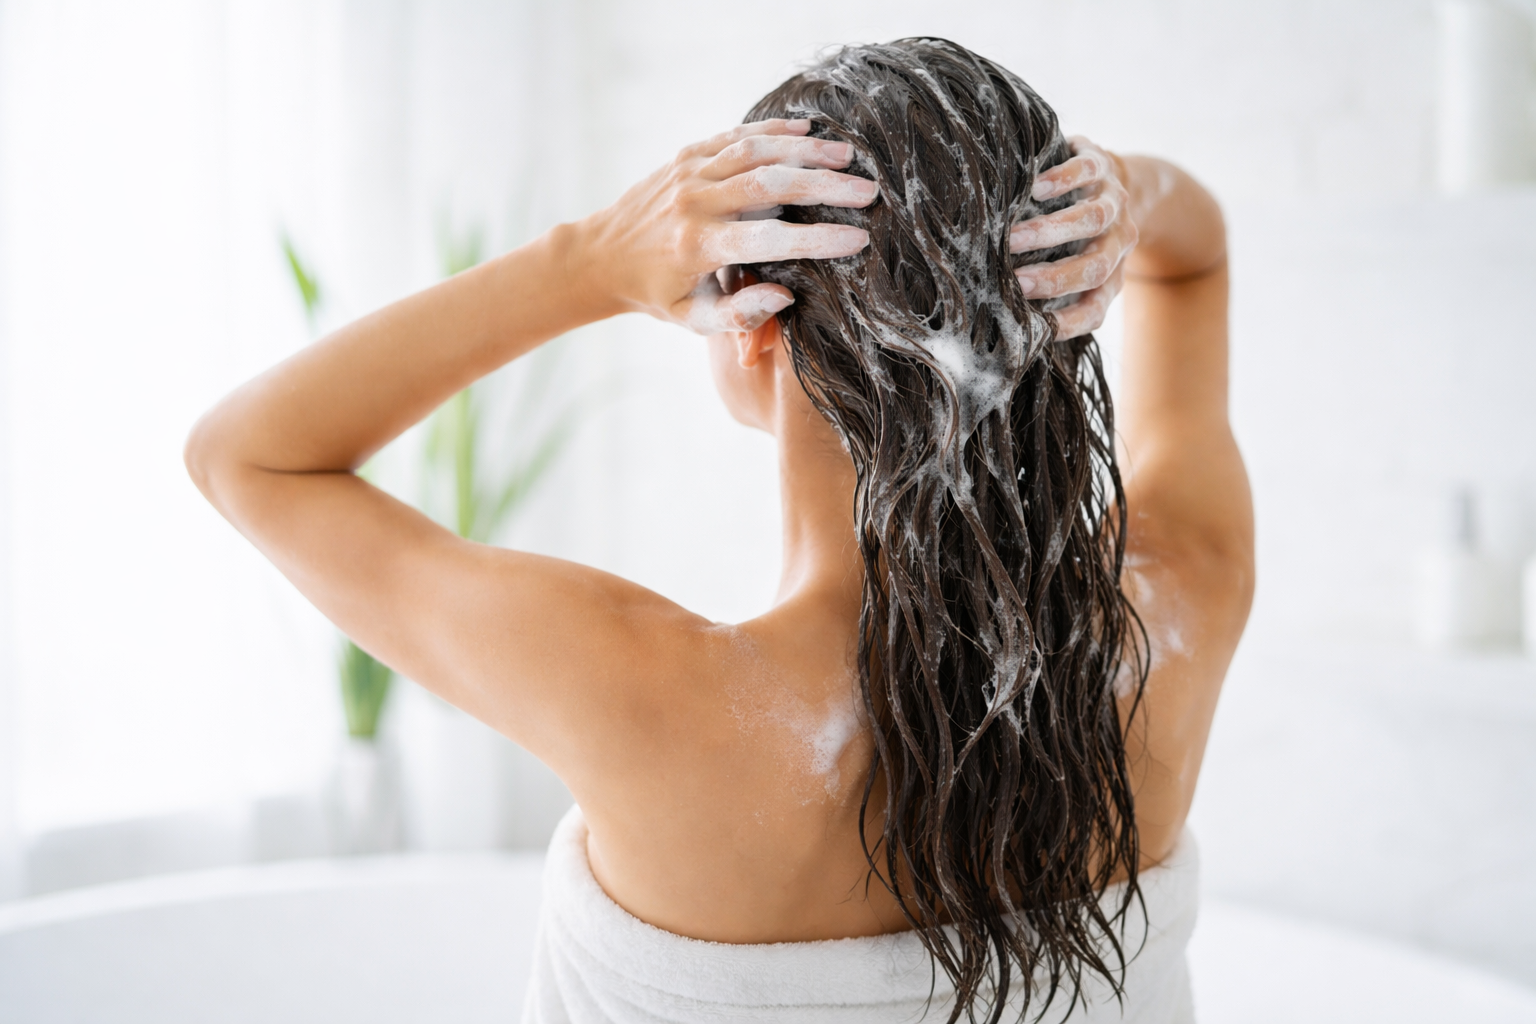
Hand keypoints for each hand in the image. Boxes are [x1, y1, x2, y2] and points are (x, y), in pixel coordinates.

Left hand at [579, 119, 877, 334]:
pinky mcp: (687, 156)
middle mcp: (694, 204)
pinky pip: (736, 138)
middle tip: (867, 191)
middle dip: (823, 186)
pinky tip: (807, 131)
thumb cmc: (657, 295)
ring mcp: (689, 173)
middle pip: (769, 185)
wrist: (601, 255)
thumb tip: (785, 297)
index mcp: (697, 247)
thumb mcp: (693, 319)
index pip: (769, 240)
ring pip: (756, 152)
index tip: (857, 239)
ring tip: (848, 158)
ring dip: (806, 152)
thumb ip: (739, 315)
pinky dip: (773, 131)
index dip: (816, 240)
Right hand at [1008, 136, 1137, 339]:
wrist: (1113, 176)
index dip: (1069, 322)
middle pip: (1096, 266)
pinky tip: (1035, 188)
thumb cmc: (1077, 232)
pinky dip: (1064, 180)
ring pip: (1093, 219)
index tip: (1032, 326)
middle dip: (1055, 277)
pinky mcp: (1104, 165)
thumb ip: (1051, 290)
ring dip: (1051, 232)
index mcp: (1111, 273)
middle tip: (1016, 282)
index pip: (1095, 308)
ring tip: (1013, 238)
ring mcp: (1114, 200)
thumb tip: (1008, 322)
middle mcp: (1118, 240)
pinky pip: (1090, 171)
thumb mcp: (1071, 263)